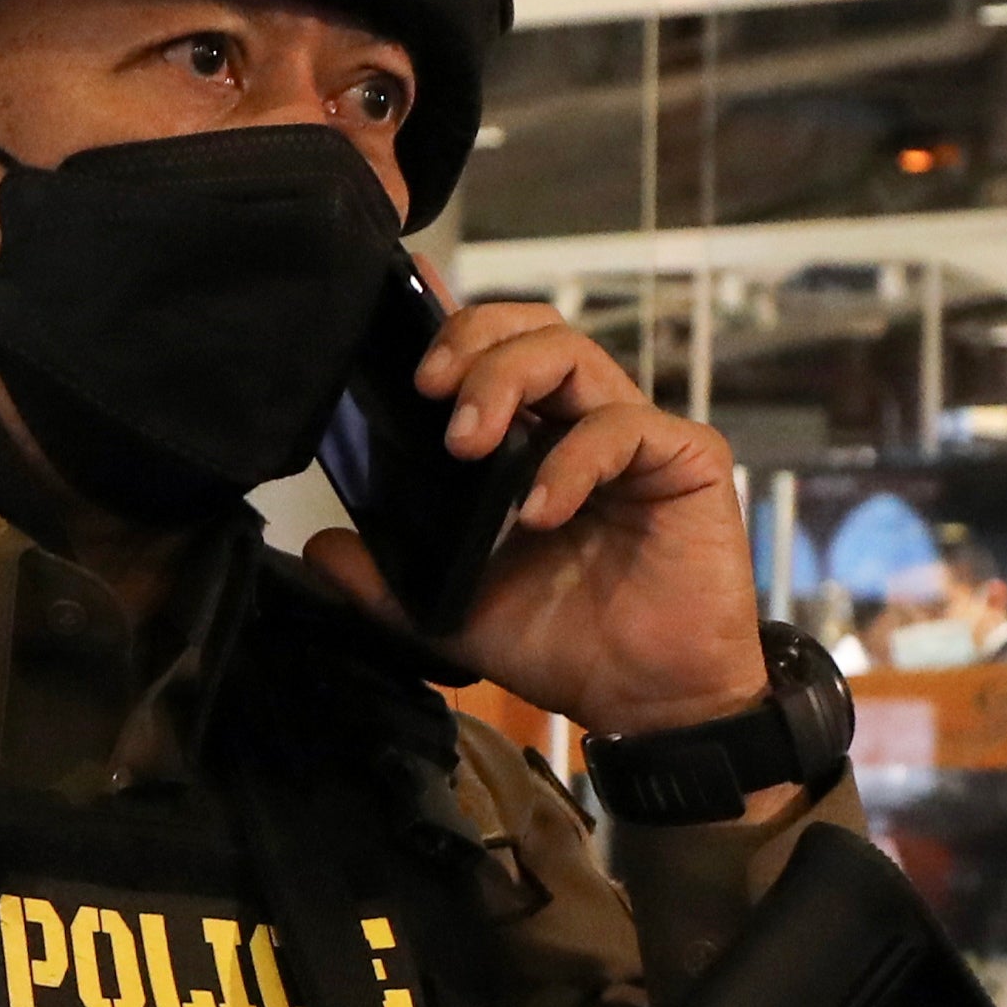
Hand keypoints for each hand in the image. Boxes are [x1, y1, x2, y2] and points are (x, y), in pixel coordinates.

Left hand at [303, 296, 763, 737]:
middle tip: (429, 388)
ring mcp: (633, 434)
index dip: (448, 321)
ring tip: (466, 443)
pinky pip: (624, 426)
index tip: (401, 305)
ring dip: (507, 379)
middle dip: (471, 342)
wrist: (648, 701)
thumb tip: (321, 547)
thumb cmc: (564, 644)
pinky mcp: (685, 457)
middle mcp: (578, 421)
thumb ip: (385, 583)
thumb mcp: (451, 615)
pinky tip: (539, 508)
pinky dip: (571, 460)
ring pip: (573, 353)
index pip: (488, 355)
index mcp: (527, 441)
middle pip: (529, 330)